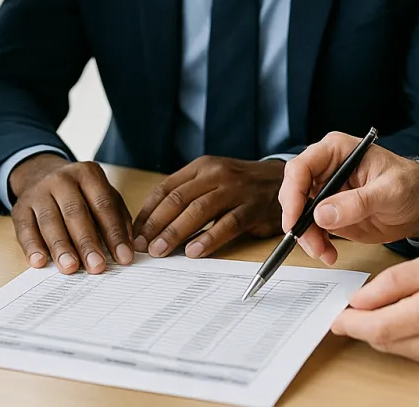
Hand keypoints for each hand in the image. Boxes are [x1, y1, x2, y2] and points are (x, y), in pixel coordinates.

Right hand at [9, 154, 134, 273]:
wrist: (40, 173)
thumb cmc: (80, 193)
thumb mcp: (103, 195)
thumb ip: (117, 217)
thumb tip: (128, 247)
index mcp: (87, 174)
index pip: (103, 205)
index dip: (114, 233)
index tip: (123, 258)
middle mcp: (61, 179)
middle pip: (75, 213)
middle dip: (87, 242)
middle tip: (97, 266)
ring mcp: (38, 192)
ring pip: (49, 221)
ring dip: (60, 247)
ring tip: (70, 268)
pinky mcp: (20, 208)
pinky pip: (25, 228)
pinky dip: (32, 246)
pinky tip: (39, 262)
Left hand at [132, 156, 284, 259]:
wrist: (283, 180)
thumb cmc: (241, 186)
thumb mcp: (213, 180)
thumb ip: (188, 196)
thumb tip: (154, 226)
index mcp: (202, 167)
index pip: (166, 189)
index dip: (148, 212)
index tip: (134, 233)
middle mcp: (216, 174)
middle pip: (178, 199)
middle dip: (156, 224)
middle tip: (142, 246)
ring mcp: (236, 189)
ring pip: (198, 210)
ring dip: (175, 232)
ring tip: (160, 251)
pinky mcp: (253, 207)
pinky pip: (227, 223)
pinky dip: (209, 238)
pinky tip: (195, 251)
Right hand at [278, 132, 418, 265]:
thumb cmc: (411, 185)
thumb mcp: (390, 192)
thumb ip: (358, 202)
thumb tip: (323, 215)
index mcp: (336, 151)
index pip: (301, 167)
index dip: (293, 193)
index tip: (295, 219)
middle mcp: (325, 169)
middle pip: (294, 192)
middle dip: (297, 220)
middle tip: (310, 242)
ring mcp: (326, 192)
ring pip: (298, 213)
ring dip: (306, 236)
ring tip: (324, 253)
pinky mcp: (329, 213)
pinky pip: (311, 229)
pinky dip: (315, 243)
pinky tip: (328, 254)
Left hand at [331, 247, 418, 370]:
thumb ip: (397, 280)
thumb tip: (362, 298)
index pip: (378, 325)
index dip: (350, 321)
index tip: (335, 313)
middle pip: (384, 340)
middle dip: (361, 325)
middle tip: (346, 310)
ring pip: (397, 348)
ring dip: (379, 331)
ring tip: (371, 309)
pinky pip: (414, 352)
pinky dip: (401, 336)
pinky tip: (400, 317)